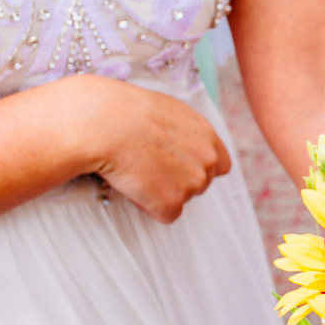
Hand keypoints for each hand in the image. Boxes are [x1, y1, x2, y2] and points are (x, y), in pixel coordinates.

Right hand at [55, 75, 229, 222]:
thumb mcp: (165, 111)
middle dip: (178, 181)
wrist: (103, 124)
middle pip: (200, 185)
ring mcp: (192, 183)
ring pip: (180, 198)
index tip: (179, 167)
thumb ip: (183, 132)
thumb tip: (177, 144)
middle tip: (148, 166)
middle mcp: (207, 160)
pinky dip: (148, 205)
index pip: (221, 165)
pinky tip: (133, 184)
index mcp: (207, 134)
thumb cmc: (123, 111)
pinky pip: (164, 214)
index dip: (198, 168)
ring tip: (137, 170)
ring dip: (160, 191)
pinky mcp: (173, 204)